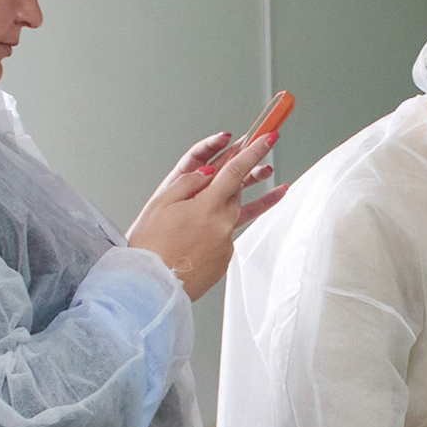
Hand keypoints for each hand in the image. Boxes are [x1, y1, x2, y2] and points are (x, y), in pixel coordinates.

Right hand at [126, 126, 288, 299]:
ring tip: (277, 187)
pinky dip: (219, 229)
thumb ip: (188, 183)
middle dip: (246, 176)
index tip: (269, 138)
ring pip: (236, 214)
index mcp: (208, 207)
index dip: (254, 152)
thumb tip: (207, 172)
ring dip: (248, 199)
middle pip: (238, 192)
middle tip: (258, 162)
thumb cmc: (150, 247)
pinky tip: (206, 233)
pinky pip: (225, 237)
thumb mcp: (161, 204)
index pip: (236, 171)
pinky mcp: (224, 260)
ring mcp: (225, 244)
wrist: (151, 288)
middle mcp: (222, 225)